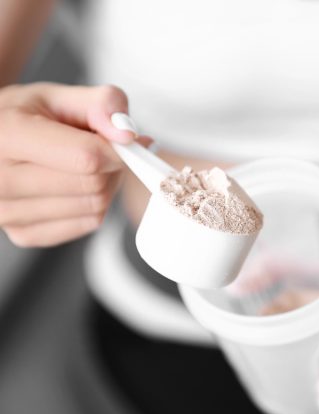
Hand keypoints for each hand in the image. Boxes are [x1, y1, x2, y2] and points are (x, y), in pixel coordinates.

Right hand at [0, 83, 138, 246]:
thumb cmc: (26, 116)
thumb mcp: (61, 94)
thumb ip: (102, 103)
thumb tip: (127, 134)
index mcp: (6, 135)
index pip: (87, 157)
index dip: (118, 149)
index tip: (124, 141)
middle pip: (94, 184)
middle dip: (110, 166)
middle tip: (99, 149)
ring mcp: (7, 213)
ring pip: (95, 206)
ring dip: (105, 185)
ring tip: (84, 165)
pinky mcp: (23, 234)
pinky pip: (88, 224)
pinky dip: (93, 205)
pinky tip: (74, 186)